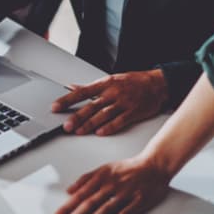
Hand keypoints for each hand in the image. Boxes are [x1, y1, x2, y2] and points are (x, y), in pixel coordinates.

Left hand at [51, 70, 167, 135]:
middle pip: (91, 106)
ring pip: (103, 115)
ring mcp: (123, 103)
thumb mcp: (111, 80)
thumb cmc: (133, 82)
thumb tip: (72, 87)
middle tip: (66, 125)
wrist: (157, 84)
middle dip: (77, 116)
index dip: (67, 100)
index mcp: (105, 83)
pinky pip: (119, 121)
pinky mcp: (133, 112)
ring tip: (79, 132)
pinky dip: (109, 127)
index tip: (56, 107)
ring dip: (90, 124)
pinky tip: (100, 133)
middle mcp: (113, 93)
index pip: (81, 92)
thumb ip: (91, 87)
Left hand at [53, 156, 171, 213]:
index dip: (67, 207)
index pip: (80, 194)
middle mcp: (111, 184)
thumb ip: (86, 179)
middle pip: (89, 203)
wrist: (155, 165)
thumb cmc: (129, 168)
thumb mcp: (105, 168)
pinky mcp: (138, 200)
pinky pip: (124, 213)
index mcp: (101, 176)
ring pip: (104, 209)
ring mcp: (125, 193)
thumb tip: (69, 190)